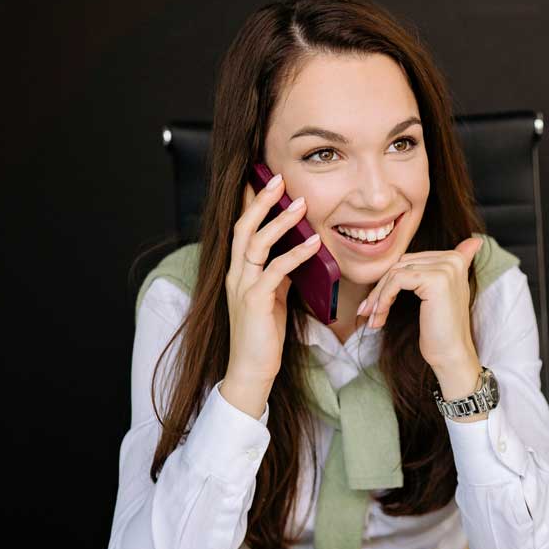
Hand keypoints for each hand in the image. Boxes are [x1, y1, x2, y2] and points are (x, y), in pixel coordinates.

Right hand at [219, 173, 321, 418]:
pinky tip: (313, 244)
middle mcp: (236, 274)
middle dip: (261, 200)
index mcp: (239, 272)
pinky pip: (275, 270)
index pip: (242, 229)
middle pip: (243, 226)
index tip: (266, 180)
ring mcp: (242, 286)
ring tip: (300, 204)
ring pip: (257, 243)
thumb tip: (296, 254)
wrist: (251, 370)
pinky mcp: (254, 301)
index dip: (252, 203)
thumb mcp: (273, 299)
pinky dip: (295, 254)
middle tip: (279, 178)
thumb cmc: (264, 337)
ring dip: (280, 221)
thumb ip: (278, 276)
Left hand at [357, 237, 483, 387]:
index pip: (410, 260)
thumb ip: (429, 272)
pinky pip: (397, 281)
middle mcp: (453, 259)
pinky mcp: (436, 279)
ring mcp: (446, 268)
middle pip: (401, 264)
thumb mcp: (435, 296)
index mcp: (455, 259)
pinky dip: (383, 299)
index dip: (389, 281)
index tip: (374, 303)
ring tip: (372, 318)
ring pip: (395, 272)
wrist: (451, 355)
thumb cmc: (440, 330)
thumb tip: (442, 255)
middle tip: (367, 311)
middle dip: (380, 289)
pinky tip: (379, 318)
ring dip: (378, 297)